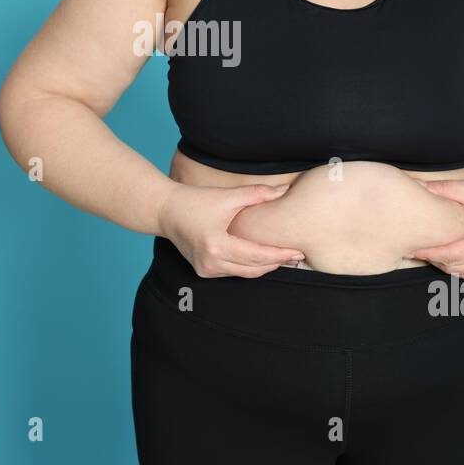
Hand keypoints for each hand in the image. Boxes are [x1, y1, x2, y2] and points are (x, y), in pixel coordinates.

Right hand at [157, 182, 304, 277]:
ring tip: (284, 258)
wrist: (165, 211)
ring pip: (243, 274)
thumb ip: (257, 194)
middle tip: (297, 256)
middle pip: (253, 270)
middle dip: (276, 263)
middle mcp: (210, 262)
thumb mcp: (227, 196)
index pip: (257, 256)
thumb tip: (285, 190)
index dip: (280, 255)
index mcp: (217, 245)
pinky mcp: (203, 271)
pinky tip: (261, 259)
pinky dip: (248, 267)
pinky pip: (232, 272)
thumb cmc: (195, 200)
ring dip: (263, 267)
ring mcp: (205, 269)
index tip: (298, 251)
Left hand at [406, 178, 463, 277]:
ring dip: (442, 264)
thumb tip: (414, 184)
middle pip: (453, 267)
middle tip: (410, 250)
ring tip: (423, 252)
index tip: (409, 249)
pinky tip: (441, 254)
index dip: (428, 253)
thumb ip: (441, 189)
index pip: (450, 256)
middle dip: (432, 259)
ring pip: (460, 273)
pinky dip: (455, 266)